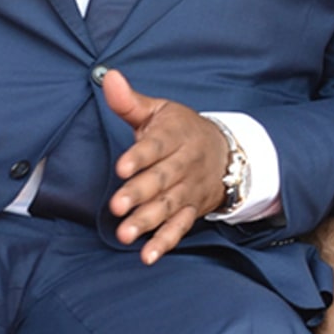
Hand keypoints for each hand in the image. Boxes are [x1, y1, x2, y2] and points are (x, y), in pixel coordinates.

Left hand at [104, 69, 231, 263]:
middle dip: (140, 193)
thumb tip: (108, 77)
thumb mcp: (159, 110)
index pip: (157, 146)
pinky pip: (180, 228)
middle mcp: (184, 164)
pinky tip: (147, 255)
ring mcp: (189, 189)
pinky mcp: (192, 210)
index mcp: (175, 136)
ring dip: (148, 221)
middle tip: (117, 206)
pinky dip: (165, 242)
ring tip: (126, 234)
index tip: (121, 166)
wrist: (226, 151)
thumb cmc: (181, 129)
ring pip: (169, 206)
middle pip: (162, 179)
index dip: (140, 156)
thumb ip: (130, 101)